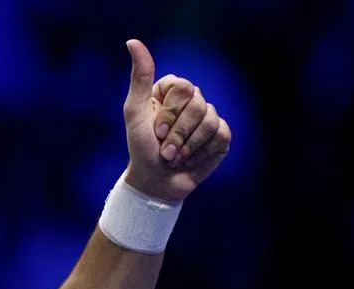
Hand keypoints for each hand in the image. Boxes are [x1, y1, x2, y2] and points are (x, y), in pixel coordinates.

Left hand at [121, 40, 230, 201]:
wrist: (155, 182)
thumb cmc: (141, 148)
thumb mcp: (135, 112)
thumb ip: (139, 78)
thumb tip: (132, 42)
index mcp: (173, 90)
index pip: (183, 87)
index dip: (170, 113)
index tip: (155, 130)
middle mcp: (192, 101)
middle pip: (198, 105)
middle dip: (177, 133)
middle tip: (164, 149)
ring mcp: (209, 117)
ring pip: (210, 122)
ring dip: (188, 146)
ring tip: (175, 157)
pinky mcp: (221, 136)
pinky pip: (220, 136)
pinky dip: (201, 153)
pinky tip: (190, 160)